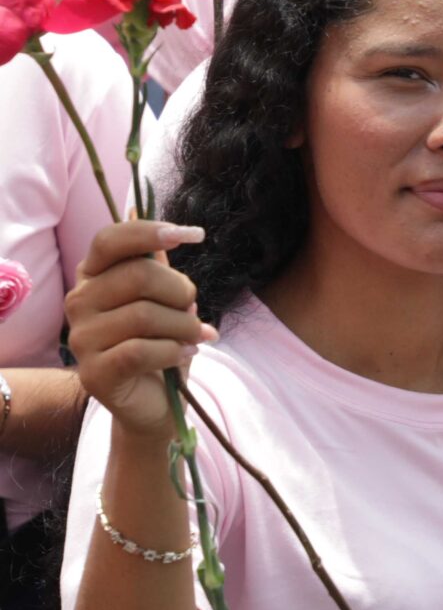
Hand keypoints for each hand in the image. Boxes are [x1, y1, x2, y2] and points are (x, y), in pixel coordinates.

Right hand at [63, 221, 211, 440]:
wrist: (154, 402)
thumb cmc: (160, 342)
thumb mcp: (162, 298)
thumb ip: (153, 260)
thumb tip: (137, 207)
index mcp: (93, 276)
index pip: (112, 240)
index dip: (152, 232)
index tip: (194, 235)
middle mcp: (79, 302)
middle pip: (140, 276)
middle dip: (182, 292)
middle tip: (194, 310)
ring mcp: (81, 338)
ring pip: (145, 316)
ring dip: (185, 326)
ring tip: (195, 336)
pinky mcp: (93, 372)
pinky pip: (141, 351)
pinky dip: (175, 351)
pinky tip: (187, 354)